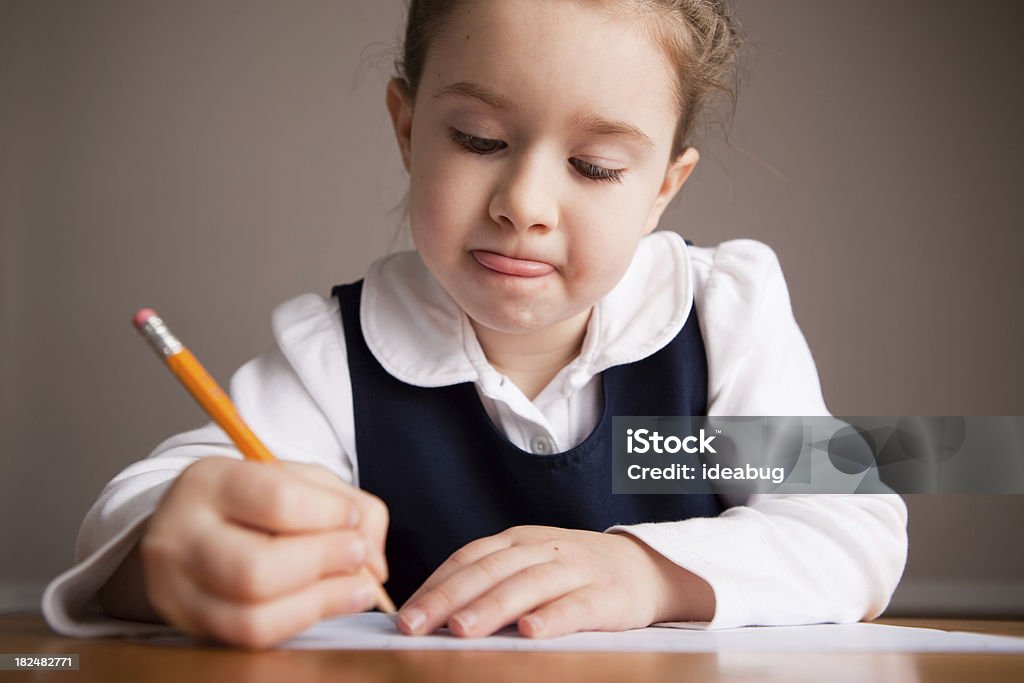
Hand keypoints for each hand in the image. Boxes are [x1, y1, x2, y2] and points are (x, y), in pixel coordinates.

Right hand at [139, 456, 388, 647]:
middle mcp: (180, 535)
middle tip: (357, 555)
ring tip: (357, 587)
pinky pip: (252, 638)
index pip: (277, 501)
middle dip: (324, 563)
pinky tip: (331, 602)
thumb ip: (347, 504)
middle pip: (257, 568)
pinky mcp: (190, 625)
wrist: (186, 527)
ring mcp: (176, 588)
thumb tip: (374, 565)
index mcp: (209, 481)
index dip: (329, 514)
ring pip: (253, 616)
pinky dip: (302, 622)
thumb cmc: (252, 501)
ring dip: (321, 602)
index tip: (352, 516)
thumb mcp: (296, 479)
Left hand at [396, 525, 714, 638]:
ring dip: (492, 607)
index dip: (435, 585)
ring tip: (462, 631)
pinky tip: (531, 631)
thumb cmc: (575, 573)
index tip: (404, 615)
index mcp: (518, 542)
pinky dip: (554, 616)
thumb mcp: (530, 565)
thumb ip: (490, 581)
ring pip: (527, 585)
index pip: (468, 559)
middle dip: (448, 598)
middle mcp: (542, 549)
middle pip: (489, 570)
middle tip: (415, 625)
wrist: (647, 568)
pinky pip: (577, 605)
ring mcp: (576, 569)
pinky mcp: (607, 595)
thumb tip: (432, 612)